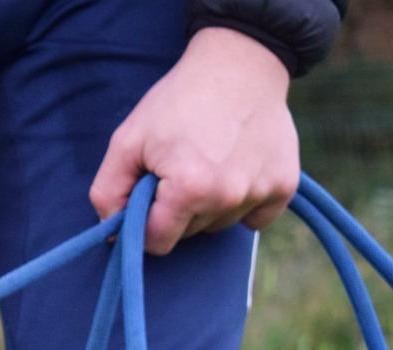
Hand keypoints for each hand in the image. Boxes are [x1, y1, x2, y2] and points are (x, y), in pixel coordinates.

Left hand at [89, 27, 297, 255]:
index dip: (146, 223)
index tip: (149, 194)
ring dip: (209, 205)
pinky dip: (243, 203)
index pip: (157, 243)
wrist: (239, 63)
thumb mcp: (126, 141)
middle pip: (189, 234)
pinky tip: (236, 170)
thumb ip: (108, 193)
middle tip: (180, 166)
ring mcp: (260, 191)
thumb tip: (111, 236)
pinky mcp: (285, 187)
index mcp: (189, 188)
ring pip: (220, 225)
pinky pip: (255, 219)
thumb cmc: (177, 101)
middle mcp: (228, 197)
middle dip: (176, 210)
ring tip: (210, 161)